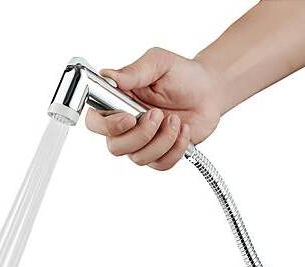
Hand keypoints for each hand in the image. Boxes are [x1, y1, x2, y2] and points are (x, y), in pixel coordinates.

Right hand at [86, 47, 221, 169]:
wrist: (208, 91)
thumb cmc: (181, 75)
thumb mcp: (159, 64)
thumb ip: (134, 71)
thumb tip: (109, 75)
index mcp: (117, 103)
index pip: (96, 123)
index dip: (108, 126)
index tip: (129, 118)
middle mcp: (125, 127)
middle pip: (115, 147)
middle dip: (141, 135)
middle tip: (158, 114)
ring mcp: (142, 143)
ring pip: (139, 158)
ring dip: (162, 140)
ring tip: (175, 119)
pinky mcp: (160, 155)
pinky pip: (160, 164)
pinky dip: (175, 149)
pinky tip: (184, 130)